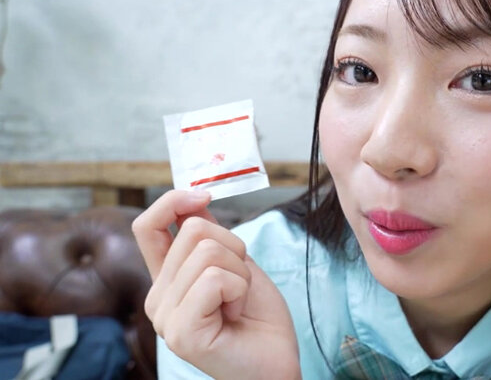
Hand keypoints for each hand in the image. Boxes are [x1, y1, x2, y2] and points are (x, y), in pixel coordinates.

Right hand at [132, 190, 300, 378]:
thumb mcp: (237, 265)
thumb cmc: (259, 319)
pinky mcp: (180, 333)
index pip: (147, 226)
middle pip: (195, 231)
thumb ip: (212, 238)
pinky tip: (236, 316)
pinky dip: (239, 291)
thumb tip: (195, 198)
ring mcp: (165, 317)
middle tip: (241, 285)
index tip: (203, 194)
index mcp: (167, 280)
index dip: (172, 201)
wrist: (276, 363)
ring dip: (241, 273)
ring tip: (238, 303)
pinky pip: (214, 280)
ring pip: (209, 253)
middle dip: (236, 249)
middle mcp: (158, 297)